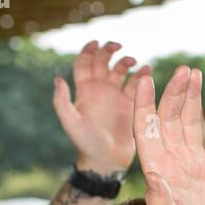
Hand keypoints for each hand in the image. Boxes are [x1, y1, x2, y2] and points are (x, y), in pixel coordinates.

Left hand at [54, 41, 147, 175]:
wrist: (107, 160)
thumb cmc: (86, 143)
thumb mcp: (70, 123)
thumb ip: (62, 102)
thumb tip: (58, 79)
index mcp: (84, 90)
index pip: (84, 63)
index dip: (88, 51)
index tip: (96, 44)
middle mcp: (99, 89)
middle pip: (102, 62)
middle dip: (108, 51)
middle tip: (117, 46)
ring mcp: (115, 96)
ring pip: (120, 70)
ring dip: (126, 62)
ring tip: (133, 62)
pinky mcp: (130, 104)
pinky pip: (136, 85)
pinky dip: (141, 76)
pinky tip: (147, 71)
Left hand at [132, 66, 204, 204]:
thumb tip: (154, 181)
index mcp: (158, 171)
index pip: (147, 129)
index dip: (144, 103)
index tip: (144, 78)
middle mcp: (173, 162)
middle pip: (169, 118)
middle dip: (174, 93)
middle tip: (184, 71)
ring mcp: (193, 163)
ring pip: (191, 121)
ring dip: (192, 97)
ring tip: (196, 73)